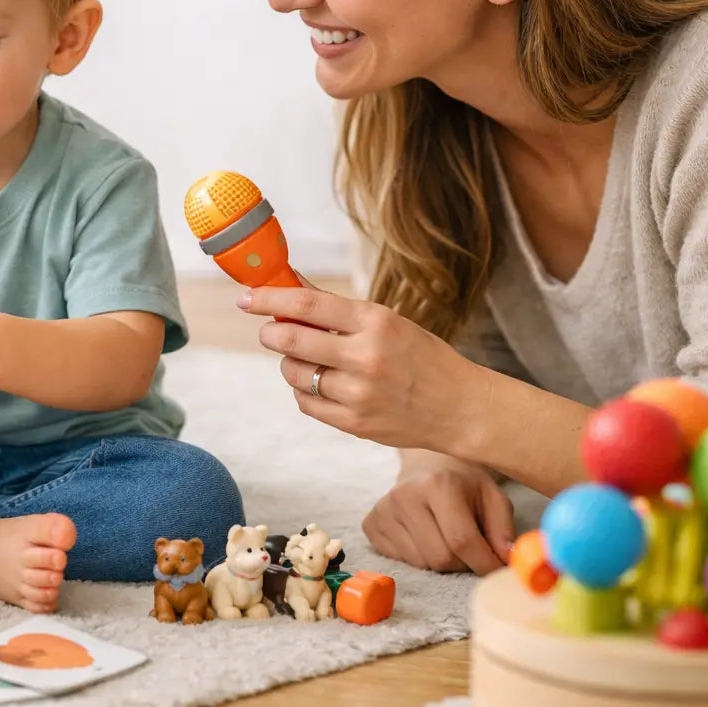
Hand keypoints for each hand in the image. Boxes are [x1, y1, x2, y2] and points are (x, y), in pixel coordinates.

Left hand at [238, 282, 486, 455]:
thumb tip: (290, 282)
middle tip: (270, 331)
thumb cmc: (421, 357)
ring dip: (291, 363)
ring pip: (294, 373)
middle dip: (271, 333)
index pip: (307, 304)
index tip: (247, 298)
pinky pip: (306, 403)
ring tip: (310, 360)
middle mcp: (366, 357)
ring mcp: (359, 394)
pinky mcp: (354, 424)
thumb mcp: (387, 322)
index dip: (269, 299)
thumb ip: (335, 308)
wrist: (460, 407)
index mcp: (376, 322)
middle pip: (290, 340)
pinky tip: (322, 384)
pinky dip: (304, 391)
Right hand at [363, 452, 513, 573]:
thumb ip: (502, 530)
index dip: (484, 563)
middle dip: (462, 563)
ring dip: (441, 562)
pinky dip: (419, 558)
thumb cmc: (464, 484)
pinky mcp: (370, 524)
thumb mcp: (492, 497)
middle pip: (440, 558)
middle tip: (470, 549)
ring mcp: (383, 510)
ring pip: (421, 564)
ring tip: (446, 539)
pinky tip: (424, 537)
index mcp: (438, 484)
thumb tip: (504, 561)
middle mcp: (405, 495)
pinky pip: (401, 561)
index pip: (462, 540)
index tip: (498, 570)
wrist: (427, 465)